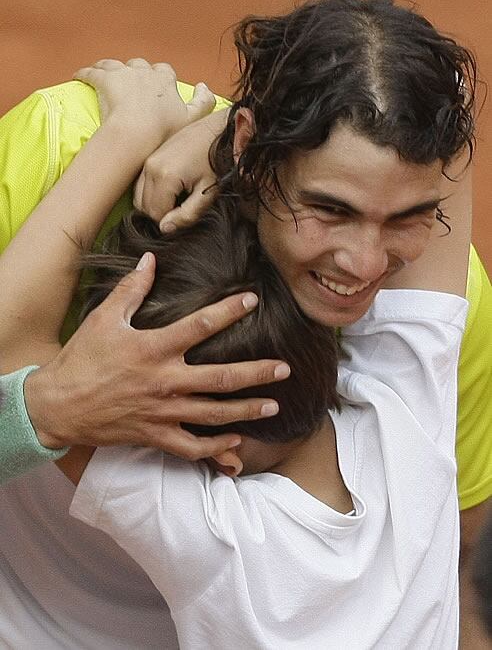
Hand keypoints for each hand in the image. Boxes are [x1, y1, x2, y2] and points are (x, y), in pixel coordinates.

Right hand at [24, 253, 289, 460]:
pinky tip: (235, 440)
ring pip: (214, 414)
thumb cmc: (81, 359)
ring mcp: (162, 412)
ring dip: (246, 410)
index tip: (253, 300)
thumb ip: (132, 289)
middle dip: (256, 372)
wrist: (57, 405)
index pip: (201, 325)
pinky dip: (215, 446)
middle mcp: (165, 381)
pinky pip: (191, 446)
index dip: (230, 310)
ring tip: (273, 404)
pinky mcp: (155, 435)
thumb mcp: (104, 318)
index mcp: (154, 348)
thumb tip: (150, 259)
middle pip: (221, 377)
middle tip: (285, 368)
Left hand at [74, 58, 215, 153]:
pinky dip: (85, 73)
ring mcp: (123, 74)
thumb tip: (205, 88)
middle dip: (136, 72)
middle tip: (131, 85)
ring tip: (104, 74)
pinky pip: (91, 72)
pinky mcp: (103, 80)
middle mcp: (145, 72)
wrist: (137, 133)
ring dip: (110, 68)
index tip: (159, 86)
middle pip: (139, 66)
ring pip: (114, 65)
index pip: (165, 72)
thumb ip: (203, 104)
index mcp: (165, 81)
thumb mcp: (192, 120)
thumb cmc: (164, 131)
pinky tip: (79, 76)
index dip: (161, 78)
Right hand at [133, 108, 228, 229]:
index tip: (186, 215)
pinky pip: (140, 185)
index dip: (170, 222)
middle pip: (145, 207)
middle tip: (183, 209)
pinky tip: (171, 192)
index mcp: (165, 177)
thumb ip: (188, 214)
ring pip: (139, 197)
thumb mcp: (208, 192)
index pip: (156, 215)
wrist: (219, 130)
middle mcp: (150, 167)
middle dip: (161, 215)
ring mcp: (147, 161)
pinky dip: (151, 194)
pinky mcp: (148, 157)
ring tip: (178, 200)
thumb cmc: (218, 160)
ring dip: (155, 205)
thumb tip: (165, 229)